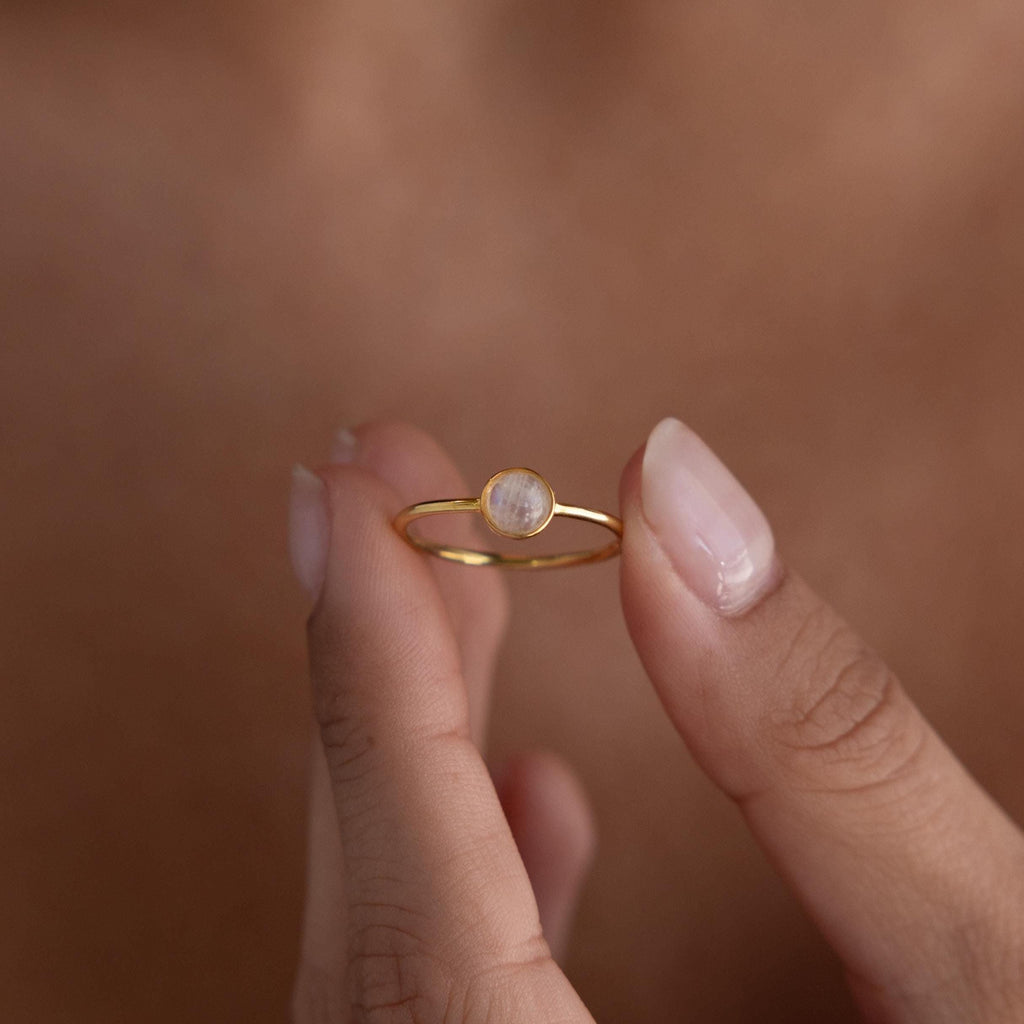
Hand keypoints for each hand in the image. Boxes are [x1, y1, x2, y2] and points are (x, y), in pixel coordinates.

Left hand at [288, 418, 1023, 1022]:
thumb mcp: (991, 979)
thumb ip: (822, 739)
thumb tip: (681, 495)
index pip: (420, 896)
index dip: (375, 667)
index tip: (346, 488)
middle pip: (378, 918)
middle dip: (372, 675)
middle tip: (367, 494)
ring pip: (390, 947)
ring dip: (410, 749)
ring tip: (439, 592)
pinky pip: (444, 1003)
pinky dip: (471, 878)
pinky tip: (528, 794)